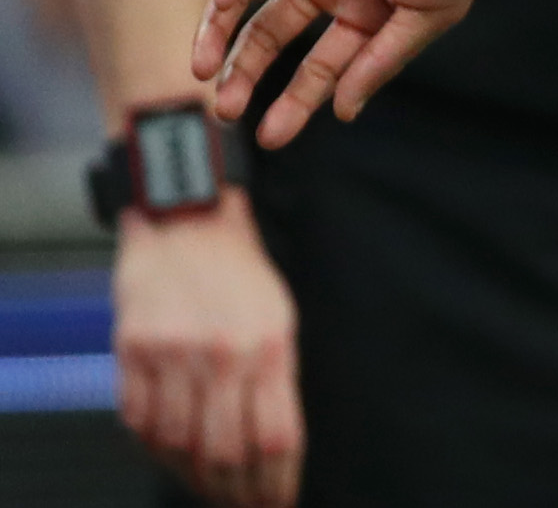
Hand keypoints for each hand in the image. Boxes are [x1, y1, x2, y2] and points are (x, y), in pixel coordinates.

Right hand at [112, 196, 301, 505]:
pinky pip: (137, 422)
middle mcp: (222, 353)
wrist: (187, 221)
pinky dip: (153, 449)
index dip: (277, 483)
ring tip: (207, 487)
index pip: (277, 437)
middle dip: (235, 492)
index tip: (278, 502)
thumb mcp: (280, 318)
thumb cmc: (240, 272)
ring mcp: (172, 355)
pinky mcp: (132, 353)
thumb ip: (277, 380)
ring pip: (177, 445)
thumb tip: (274, 448)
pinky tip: (170, 455)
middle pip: (225, 452)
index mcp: (271, 345)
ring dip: (192, 477)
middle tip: (242, 505)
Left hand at [198, 0, 521, 146]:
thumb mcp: (430, 13)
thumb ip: (379, 61)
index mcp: (367, 9)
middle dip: (244, 72)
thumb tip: (342, 112)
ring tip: (203, 68)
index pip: (318, 64)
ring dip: (216, 29)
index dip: (295, 102)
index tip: (271, 137)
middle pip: (270, 33)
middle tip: (223, 109)